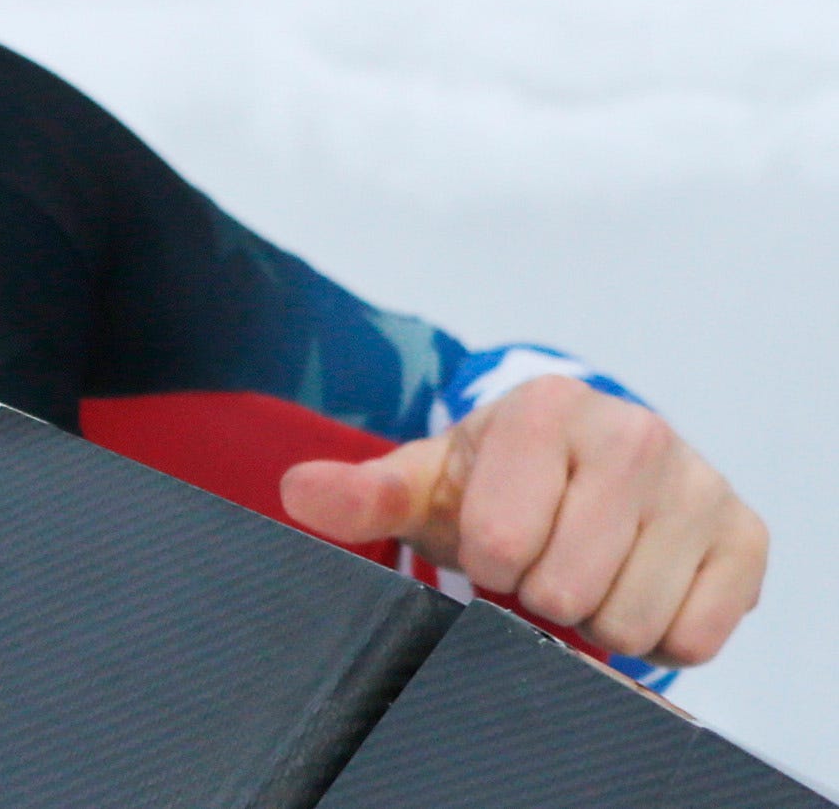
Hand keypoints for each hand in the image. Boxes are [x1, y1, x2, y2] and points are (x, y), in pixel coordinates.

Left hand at [280, 375, 765, 665]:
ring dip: (596, 616)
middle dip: (541, 592)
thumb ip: (363, 491)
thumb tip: (299, 491)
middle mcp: (635, 433)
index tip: (494, 539)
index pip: (500, 541)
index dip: (487, 561)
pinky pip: (695, 636)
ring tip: (586, 569)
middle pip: (568, 589)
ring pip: (631, 619)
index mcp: (546, 409)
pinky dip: (658, 634)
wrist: (584, 471)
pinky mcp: (745, 537)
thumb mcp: (428, 481)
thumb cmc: (498, 481)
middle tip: (544, 559)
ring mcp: (700, 484)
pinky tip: (636, 585)